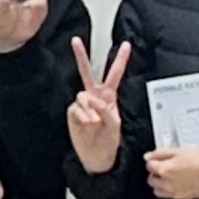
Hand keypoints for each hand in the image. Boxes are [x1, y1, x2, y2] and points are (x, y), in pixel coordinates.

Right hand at [66, 34, 133, 173]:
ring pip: (82, 95)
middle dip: (81, 56)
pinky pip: (76, 108)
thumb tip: (92, 101)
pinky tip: (87, 124)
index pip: (115, 74)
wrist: (96, 157)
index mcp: (109, 96)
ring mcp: (83, 104)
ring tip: (94, 123)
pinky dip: (83, 116)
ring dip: (90, 109)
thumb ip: (105, 109)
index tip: (126, 44)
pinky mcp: (73, 113)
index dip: (120, 59)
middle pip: (87, 72)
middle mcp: (94, 96)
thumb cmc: (109, 141)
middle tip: (76, 41)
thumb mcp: (114, 124)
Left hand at [144, 144, 198, 198]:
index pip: (149, 165)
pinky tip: (181, 180)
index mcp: (165, 170)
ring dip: (161, 183)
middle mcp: (167, 184)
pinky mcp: (184, 198)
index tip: (160, 157)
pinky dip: (170, 189)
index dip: (154, 159)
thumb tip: (148, 156)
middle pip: (151, 180)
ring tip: (173, 173)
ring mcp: (175, 193)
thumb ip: (162, 153)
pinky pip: (169, 195)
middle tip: (167, 164)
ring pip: (158, 190)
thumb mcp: (182, 150)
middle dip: (156, 172)